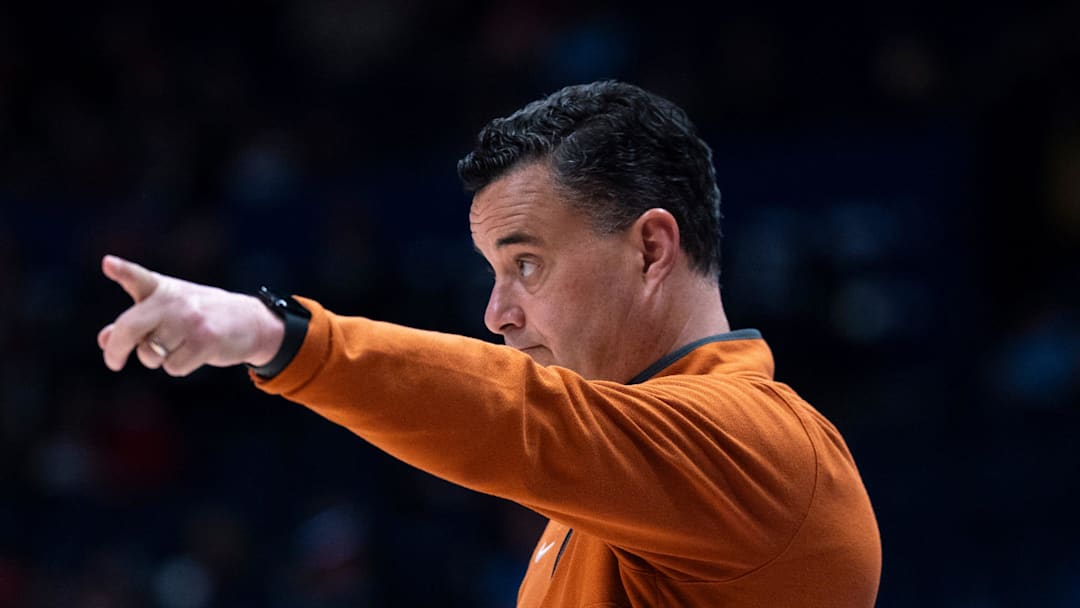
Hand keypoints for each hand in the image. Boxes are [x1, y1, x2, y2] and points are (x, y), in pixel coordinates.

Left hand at [97, 255, 284, 376]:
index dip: (123, 271)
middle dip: (116, 349)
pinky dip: (178, 367)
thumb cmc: (204, 316)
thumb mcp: (170, 311)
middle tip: (113, 362)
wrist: (252, 321)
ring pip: (150, 354)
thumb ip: (136, 322)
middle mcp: (175, 302)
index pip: (139, 278)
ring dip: (157, 359)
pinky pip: (173, 367)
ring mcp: (190, 321)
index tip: (108, 264)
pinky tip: (194, 354)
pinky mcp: (205, 341)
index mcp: (164, 289)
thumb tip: (104, 339)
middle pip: (129, 328)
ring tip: (176, 347)